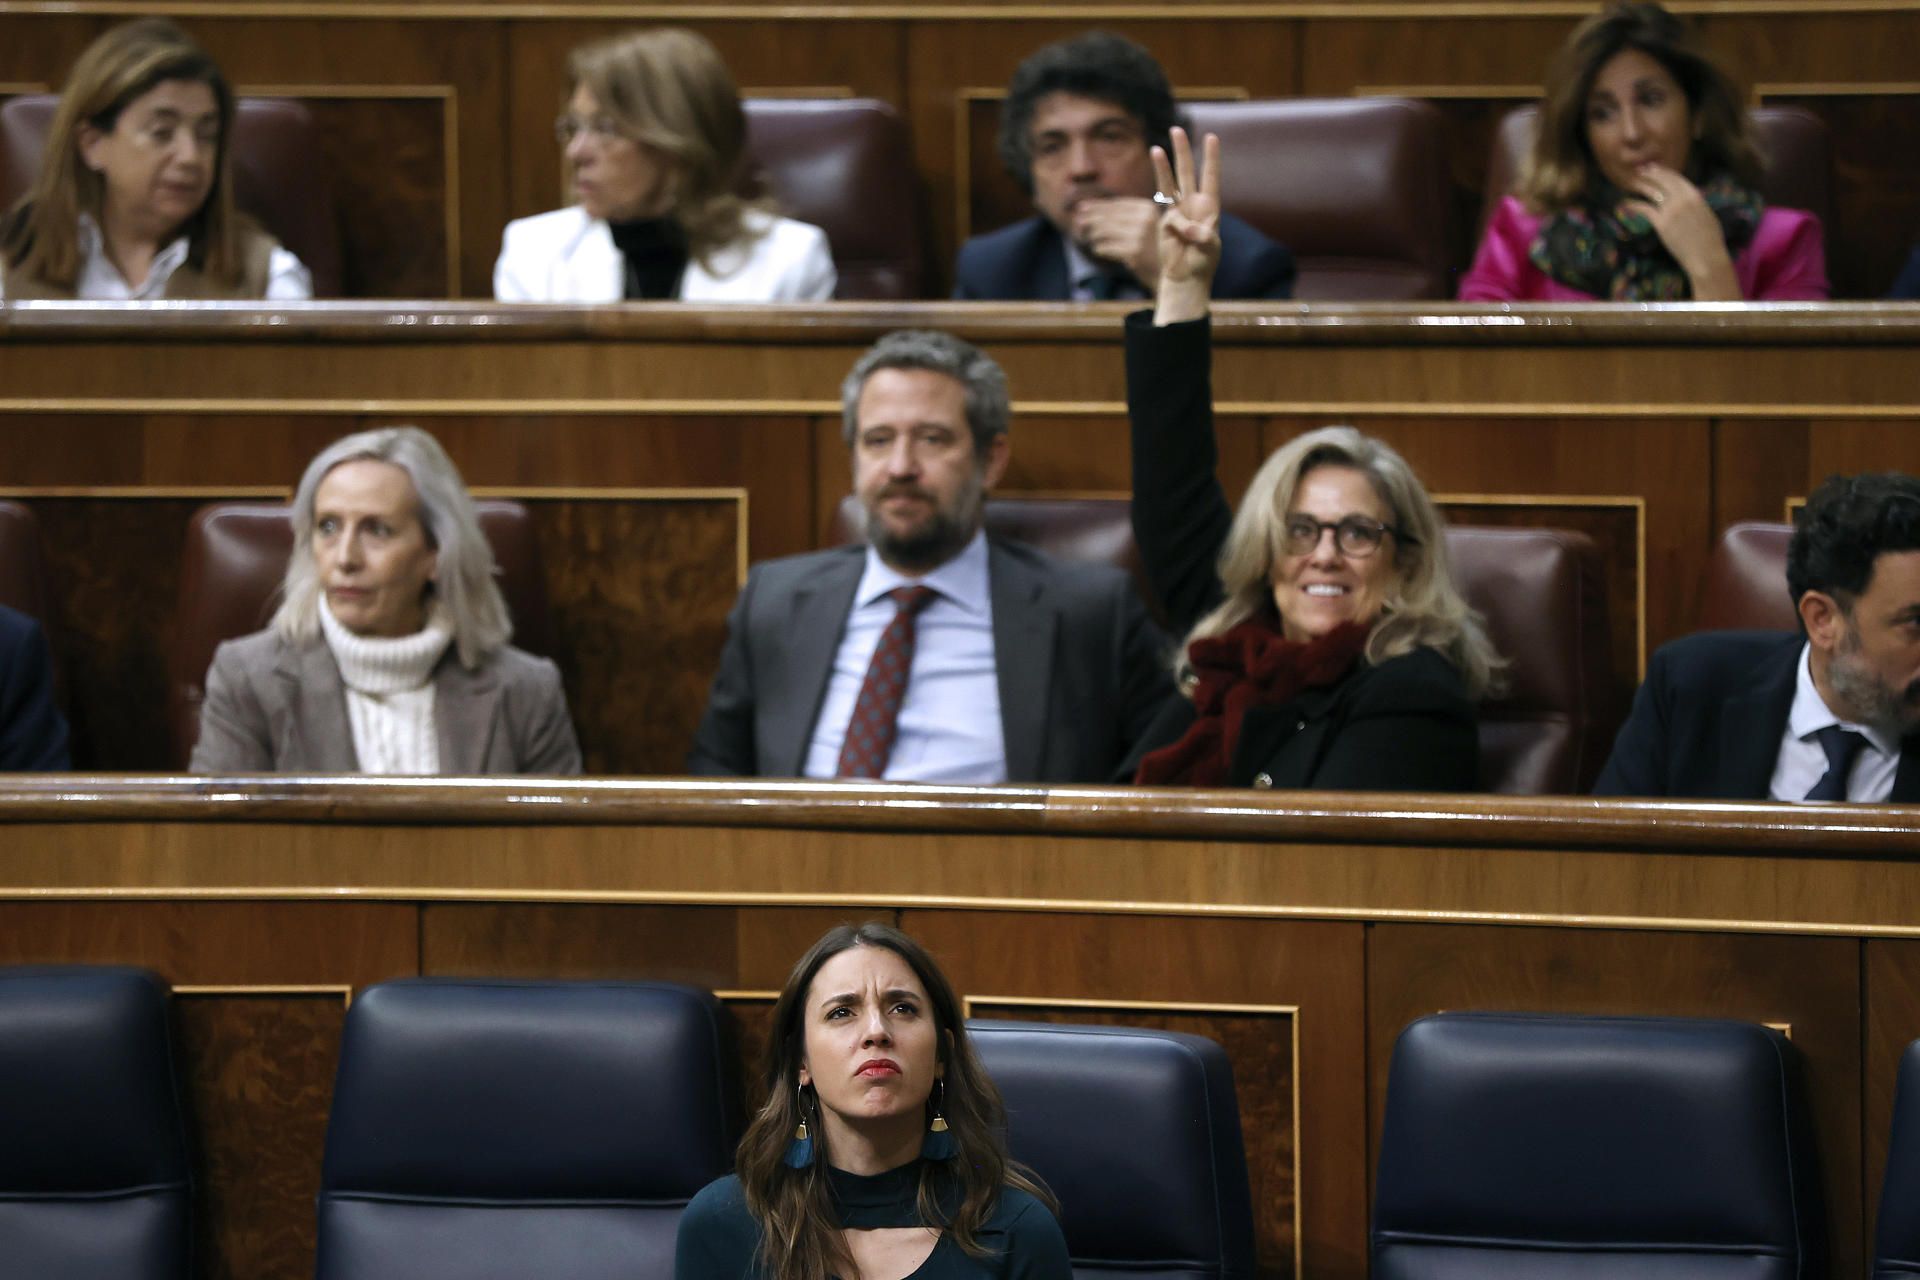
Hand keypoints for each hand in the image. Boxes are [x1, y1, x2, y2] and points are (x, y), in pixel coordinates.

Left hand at [1070, 197, 1160, 290]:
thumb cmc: (1159, 249)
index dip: (1097, 205)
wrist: (1177, 273)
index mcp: (1148, 208)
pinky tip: (1097, 249)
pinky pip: (1106, 247)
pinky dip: (1099, 248)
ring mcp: (1139, 235)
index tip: (1082, 208)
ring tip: (1088, 237)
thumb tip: (1091, 210)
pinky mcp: (1133, 253)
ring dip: (1093, 234)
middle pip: (1109, 216)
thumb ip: (1127, 216)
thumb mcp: (1149, 226)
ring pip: (1105, 231)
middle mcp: (1145, 219)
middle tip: (1078, 221)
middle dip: (1090, 218)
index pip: (1116, 204)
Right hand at [1150, 127, 1220, 324]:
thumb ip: (1200, 234)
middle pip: (1187, 172)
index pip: (1211, 177)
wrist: (1187, 277)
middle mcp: (1193, 205)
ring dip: (1164, 166)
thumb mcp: (1210, 247)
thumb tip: (1186, 226)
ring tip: (1157, 147)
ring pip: (1170, 183)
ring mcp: (1177, 212)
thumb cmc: (1204, 263)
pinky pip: (1168, 213)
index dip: (1211, 158)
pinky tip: (1181, 231)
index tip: (1212, 137)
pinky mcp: (1165, 222)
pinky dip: (1175, 218)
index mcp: (1211, 207)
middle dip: (1182, 151)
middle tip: (1176, 129)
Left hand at [1619, 164, 1738, 299]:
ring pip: (1653, 192)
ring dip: (1641, 185)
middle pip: (1664, 181)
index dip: (1665, 172)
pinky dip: (1634, 205)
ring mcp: (1671, 210)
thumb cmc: (1710, 240)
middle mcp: (1683, 199)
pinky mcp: (1662, 223)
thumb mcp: (1707, 214)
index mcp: (1696, 195)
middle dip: (1651, 173)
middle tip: (1641, 170)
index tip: (1656, 168)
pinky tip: (1625, 203)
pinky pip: (1644, 209)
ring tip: (1632, 181)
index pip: (1677, 178)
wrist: (1706, 256)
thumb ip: (1696, 204)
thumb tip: (1690, 198)